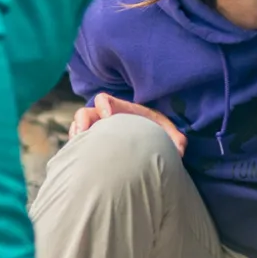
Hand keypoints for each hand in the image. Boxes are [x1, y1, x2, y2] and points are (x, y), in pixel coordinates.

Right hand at [69, 93, 186, 155]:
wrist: (151, 147)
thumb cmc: (159, 137)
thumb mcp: (170, 137)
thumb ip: (176, 140)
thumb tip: (180, 149)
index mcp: (123, 111)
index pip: (105, 100)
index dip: (105, 105)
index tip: (108, 118)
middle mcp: (106, 119)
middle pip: (85, 113)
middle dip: (83, 121)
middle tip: (83, 134)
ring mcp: (97, 131)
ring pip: (78, 128)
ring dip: (77, 135)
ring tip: (78, 147)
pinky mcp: (93, 146)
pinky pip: (78, 144)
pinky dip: (76, 148)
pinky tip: (78, 157)